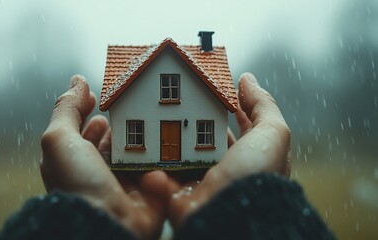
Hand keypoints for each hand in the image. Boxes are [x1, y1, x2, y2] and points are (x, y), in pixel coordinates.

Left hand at [40, 75, 168, 239]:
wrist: (107, 224)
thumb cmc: (78, 183)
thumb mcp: (60, 139)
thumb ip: (67, 108)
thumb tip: (77, 80)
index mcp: (75, 166)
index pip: (84, 138)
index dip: (89, 119)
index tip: (99, 102)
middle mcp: (99, 177)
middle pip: (112, 145)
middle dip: (119, 125)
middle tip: (129, 108)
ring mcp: (125, 186)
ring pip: (136, 154)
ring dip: (143, 137)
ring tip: (153, 117)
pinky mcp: (149, 194)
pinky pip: (158, 169)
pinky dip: (161, 155)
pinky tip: (167, 140)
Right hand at [167, 73, 290, 228]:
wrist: (227, 216)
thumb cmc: (254, 175)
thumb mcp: (271, 134)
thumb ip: (263, 105)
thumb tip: (247, 78)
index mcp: (252, 157)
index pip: (241, 127)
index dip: (230, 107)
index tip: (214, 90)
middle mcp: (229, 171)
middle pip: (209, 138)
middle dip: (195, 120)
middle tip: (179, 100)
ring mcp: (204, 184)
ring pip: (184, 155)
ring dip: (170, 140)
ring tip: (155, 117)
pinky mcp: (180, 196)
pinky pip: (163, 177)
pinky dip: (155, 163)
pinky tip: (147, 146)